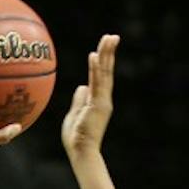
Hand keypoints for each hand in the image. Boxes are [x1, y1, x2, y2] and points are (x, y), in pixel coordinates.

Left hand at [61, 34, 118, 160]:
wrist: (81, 151)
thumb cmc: (76, 137)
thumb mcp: (75, 113)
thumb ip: (80, 99)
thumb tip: (82, 86)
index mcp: (99, 99)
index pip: (102, 75)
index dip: (104, 60)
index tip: (106, 45)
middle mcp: (104, 98)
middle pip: (107, 71)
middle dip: (110, 52)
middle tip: (113, 36)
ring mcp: (102, 101)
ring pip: (104, 73)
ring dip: (106, 55)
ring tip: (108, 39)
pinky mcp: (97, 105)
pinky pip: (96, 83)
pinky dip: (95, 69)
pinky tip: (94, 56)